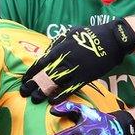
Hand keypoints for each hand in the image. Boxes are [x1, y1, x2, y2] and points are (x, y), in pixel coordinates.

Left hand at [20, 19, 134, 103]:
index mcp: (59, 49)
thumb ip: (57, 44)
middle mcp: (64, 60)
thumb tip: (47, 52)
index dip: (30, 73)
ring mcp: (74, 70)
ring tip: (34, 99)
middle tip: (24, 93)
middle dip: (32, 85)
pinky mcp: (84, 77)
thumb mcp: (70, 34)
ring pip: (54, 83)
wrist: (111, 40)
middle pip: (43, 75)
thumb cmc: (90, 35)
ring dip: (43, 92)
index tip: (24, 80)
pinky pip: (69, 89)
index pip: (39, 63)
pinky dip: (60, 95)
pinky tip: (52, 101)